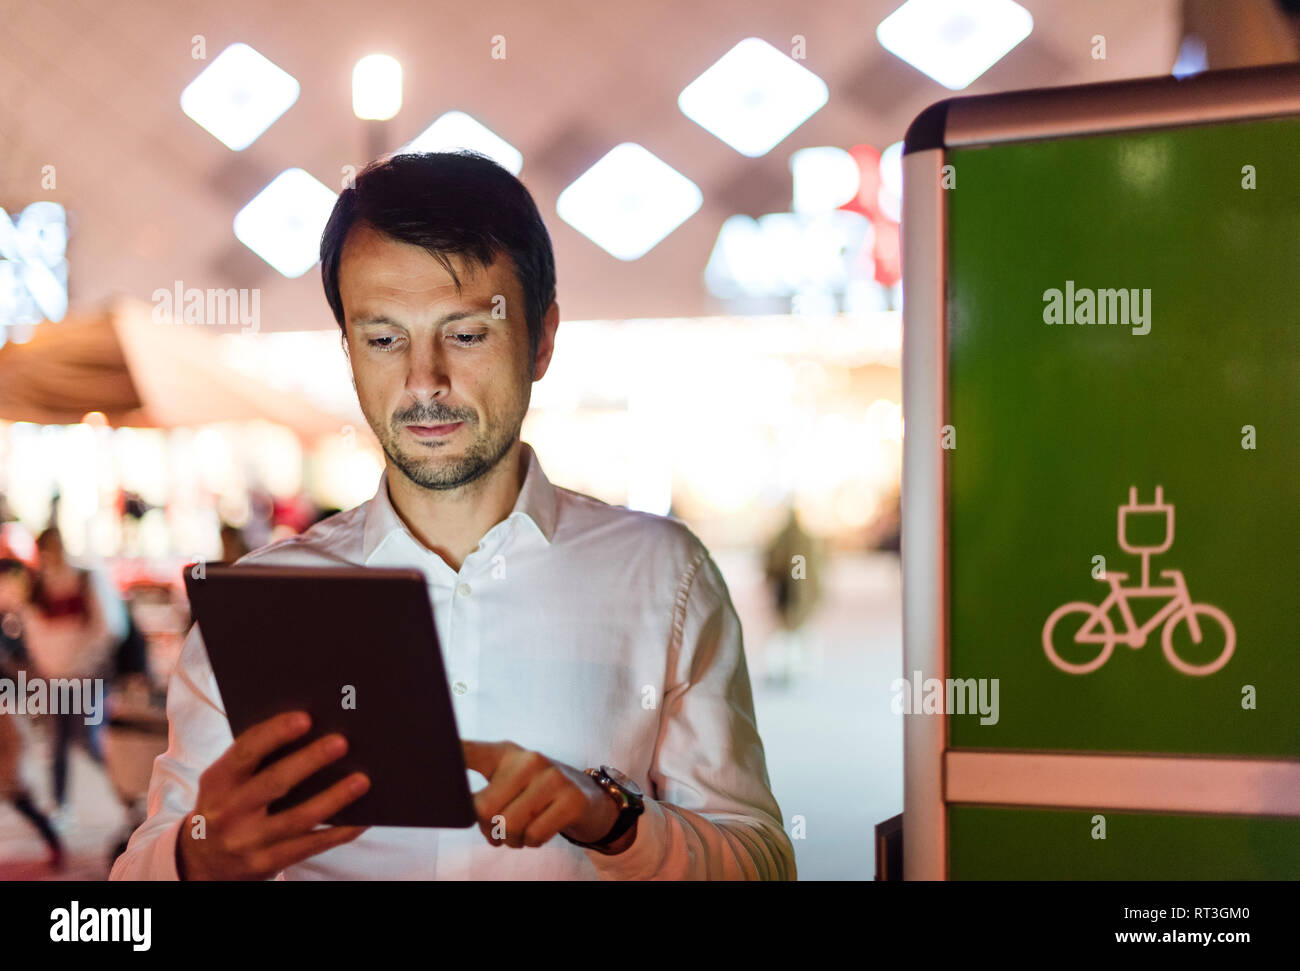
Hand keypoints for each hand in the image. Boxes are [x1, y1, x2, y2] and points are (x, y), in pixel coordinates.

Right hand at [176, 711, 370, 879]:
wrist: (204, 862)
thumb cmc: (228, 805)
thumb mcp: (226, 783)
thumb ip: (256, 759)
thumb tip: (313, 730)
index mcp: (218, 781)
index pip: (246, 751)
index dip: (275, 733)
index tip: (306, 718)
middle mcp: (228, 812)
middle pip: (274, 782)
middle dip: (309, 761)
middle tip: (341, 742)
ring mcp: (246, 841)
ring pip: (297, 818)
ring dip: (333, 798)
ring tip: (361, 780)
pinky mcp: (265, 864)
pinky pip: (309, 846)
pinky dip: (338, 832)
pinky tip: (361, 819)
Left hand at [460, 740, 619, 848]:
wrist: (587, 797)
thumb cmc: (534, 793)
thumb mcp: (508, 781)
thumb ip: (481, 792)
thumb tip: (456, 810)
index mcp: (505, 753)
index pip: (468, 751)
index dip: (447, 755)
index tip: (424, 752)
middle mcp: (529, 759)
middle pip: (483, 808)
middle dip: (487, 829)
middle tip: (497, 830)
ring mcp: (553, 777)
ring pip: (508, 825)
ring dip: (510, 839)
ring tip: (519, 832)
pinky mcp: (571, 799)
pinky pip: (533, 836)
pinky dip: (531, 843)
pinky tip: (538, 832)